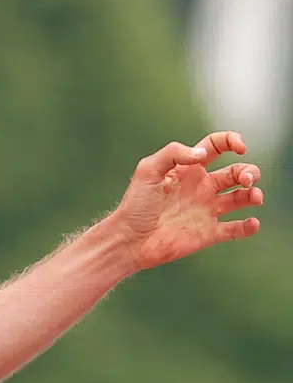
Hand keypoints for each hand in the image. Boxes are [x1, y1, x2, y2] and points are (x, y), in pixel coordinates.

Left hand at [113, 131, 262, 270]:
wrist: (128, 240)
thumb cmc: (135, 205)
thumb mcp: (148, 170)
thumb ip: (174, 153)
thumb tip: (202, 153)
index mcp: (188, 170)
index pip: (217, 146)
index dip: (232, 141)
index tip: (240, 147)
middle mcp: (201, 187)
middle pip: (237, 172)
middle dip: (249, 172)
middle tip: (246, 181)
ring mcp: (206, 210)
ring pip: (242, 198)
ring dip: (254, 195)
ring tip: (254, 197)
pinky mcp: (208, 233)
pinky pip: (236, 229)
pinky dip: (249, 226)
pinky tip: (251, 223)